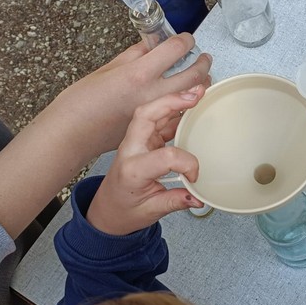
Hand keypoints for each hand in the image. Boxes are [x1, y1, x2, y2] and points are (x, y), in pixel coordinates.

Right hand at [48, 33, 211, 159]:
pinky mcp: (154, 127)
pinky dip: (188, 102)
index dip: (185, 40)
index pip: (175, 49)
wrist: (73, 132)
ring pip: (192, 96)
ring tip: (202, 76)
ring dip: (201, 84)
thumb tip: (152, 45)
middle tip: (205, 58)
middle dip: (204, 63)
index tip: (187, 39)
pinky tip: (188, 97)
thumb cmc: (82, 101)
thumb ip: (135, 55)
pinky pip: (179, 113)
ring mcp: (157, 112)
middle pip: (193, 74)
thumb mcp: (109, 68)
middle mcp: (152, 92)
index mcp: (139, 73)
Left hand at [87, 89, 206, 234]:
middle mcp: (130, 150)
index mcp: (132, 170)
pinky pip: (157, 119)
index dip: (187, 164)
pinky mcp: (142, 140)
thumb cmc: (123, 211)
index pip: (166, 156)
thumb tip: (198, 197)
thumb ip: (175, 201)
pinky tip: (190, 106)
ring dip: (174, 100)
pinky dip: (174, 111)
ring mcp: (135, 142)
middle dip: (172, 101)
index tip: (194, 177)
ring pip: (151, 111)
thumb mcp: (150, 211)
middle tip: (197, 95)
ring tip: (197, 92)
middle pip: (146, 115)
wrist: (107, 211)